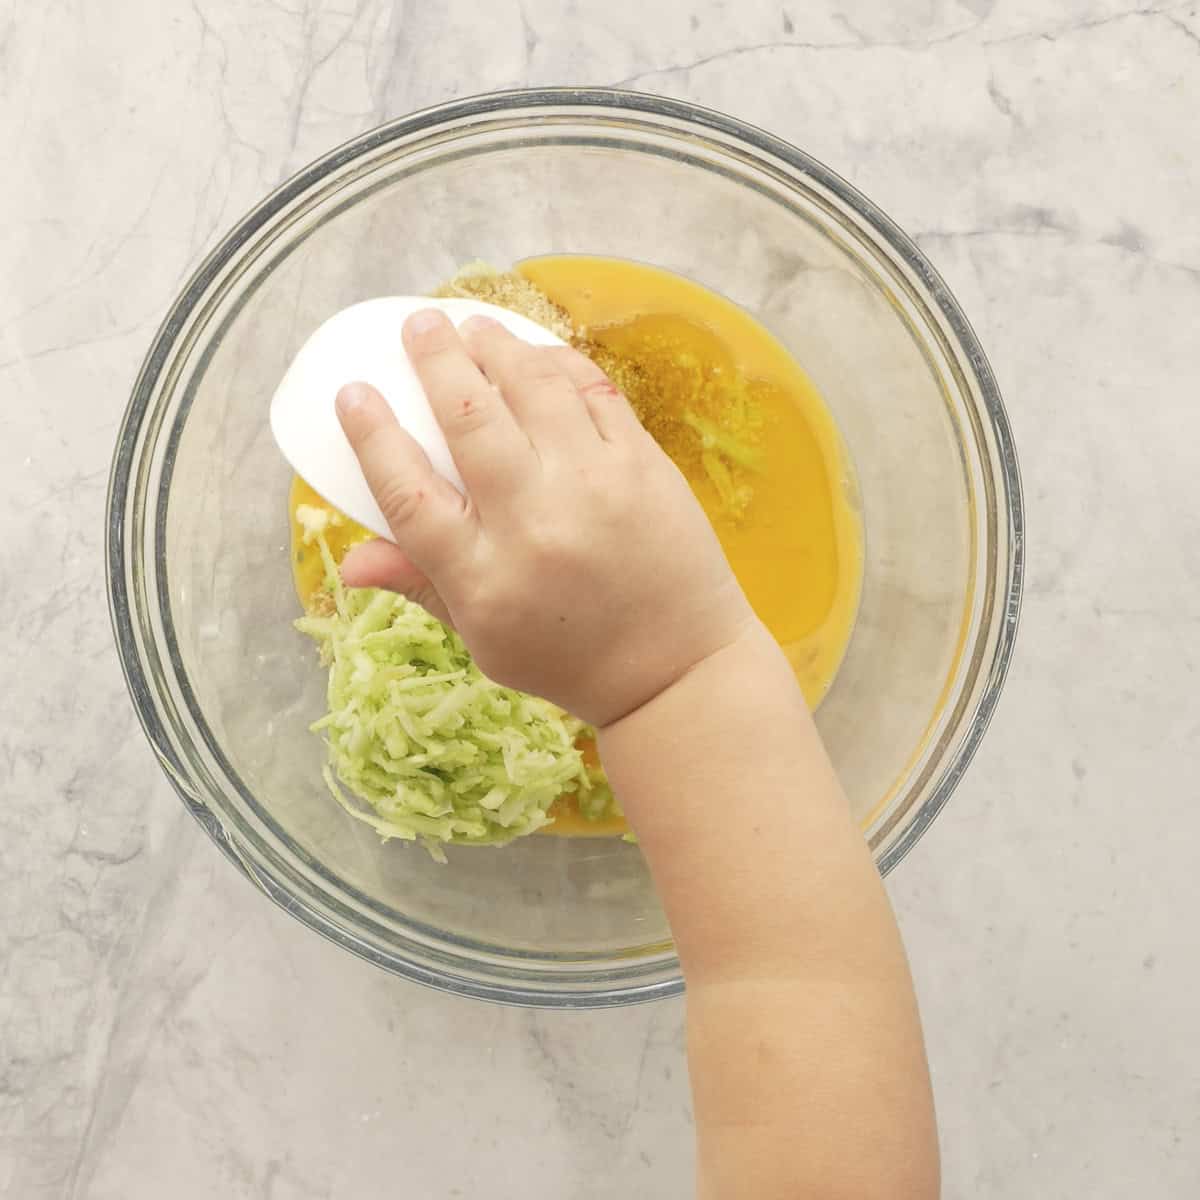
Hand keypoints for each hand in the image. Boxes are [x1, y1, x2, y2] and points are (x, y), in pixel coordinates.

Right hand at [336, 308, 755, 727]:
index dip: (373, 436)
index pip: (409, 493)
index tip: (354, 392)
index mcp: (483, 578)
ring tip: (473, 325)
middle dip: (436, 359)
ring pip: (533, 389)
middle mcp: (535, 524)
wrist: (676, 668)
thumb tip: (346, 562)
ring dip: (497, 346)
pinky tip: (537, 352)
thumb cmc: (568, 658)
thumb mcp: (483, 639)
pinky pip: (594, 393)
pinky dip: (559, 363)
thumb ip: (420, 586)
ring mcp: (595, 488)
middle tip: (418, 324)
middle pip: (470, 420)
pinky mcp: (644, 466)